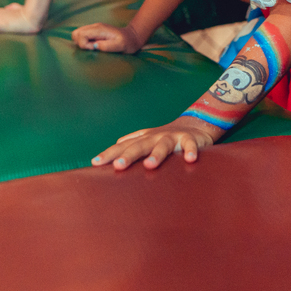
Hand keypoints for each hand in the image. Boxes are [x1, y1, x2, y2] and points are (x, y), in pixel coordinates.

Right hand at [72, 23, 142, 53]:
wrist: (132, 37)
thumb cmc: (127, 42)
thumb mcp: (120, 46)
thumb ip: (107, 46)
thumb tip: (94, 46)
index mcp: (99, 29)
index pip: (81, 35)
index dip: (84, 45)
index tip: (94, 49)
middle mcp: (95, 27)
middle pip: (76, 33)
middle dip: (80, 44)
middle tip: (93, 49)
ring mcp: (94, 28)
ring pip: (77, 34)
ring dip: (81, 43)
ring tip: (94, 48)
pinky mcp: (94, 32)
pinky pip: (82, 36)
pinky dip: (84, 42)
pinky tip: (94, 46)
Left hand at [91, 116, 221, 170]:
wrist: (194, 124)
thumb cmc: (166, 138)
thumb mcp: (147, 141)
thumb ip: (131, 146)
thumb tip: (112, 151)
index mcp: (142, 139)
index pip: (123, 147)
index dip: (110, 154)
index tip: (96, 163)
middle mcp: (155, 137)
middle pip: (139, 146)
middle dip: (129, 156)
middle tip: (118, 166)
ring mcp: (172, 137)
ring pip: (163, 146)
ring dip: (157, 155)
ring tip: (150, 166)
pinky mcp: (189, 139)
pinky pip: (190, 145)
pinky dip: (190, 151)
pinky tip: (189, 160)